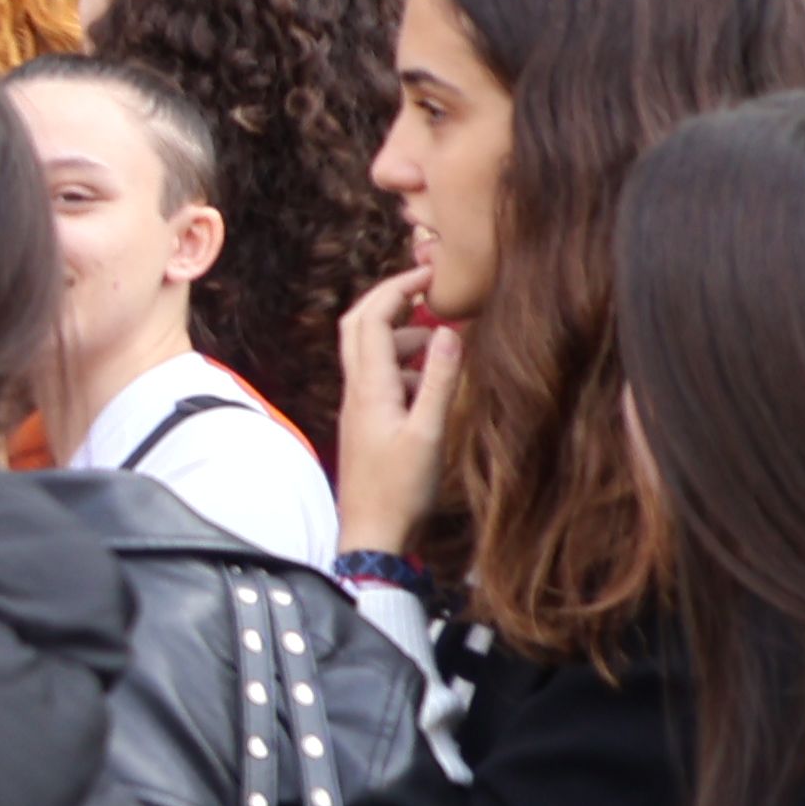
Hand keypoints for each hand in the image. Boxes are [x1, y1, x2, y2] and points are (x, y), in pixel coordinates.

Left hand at [334, 265, 456, 559]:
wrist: (372, 532)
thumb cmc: (400, 489)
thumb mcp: (429, 434)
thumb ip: (441, 382)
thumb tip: (448, 331)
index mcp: (369, 387)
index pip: (370, 318)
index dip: (395, 288)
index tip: (428, 273)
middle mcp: (356, 390)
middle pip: (360, 326)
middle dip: (391, 300)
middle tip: (429, 290)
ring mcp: (358, 406)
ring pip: (371, 353)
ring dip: (402, 336)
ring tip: (443, 340)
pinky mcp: (367, 421)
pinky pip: (380, 378)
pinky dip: (405, 366)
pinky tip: (433, 381)